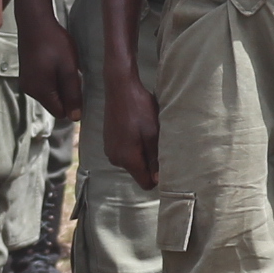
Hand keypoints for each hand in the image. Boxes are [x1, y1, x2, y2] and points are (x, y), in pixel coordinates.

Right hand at [21, 18, 82, 120]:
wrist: (34, 21)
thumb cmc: (53, 43)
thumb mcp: (68, 69)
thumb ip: (73, 94)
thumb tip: (75, 118)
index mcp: (40, 91)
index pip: (60, 113)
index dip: (72, 105)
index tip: (79, 87)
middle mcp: (29, 90)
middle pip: (54, 104)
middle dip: (65, 94)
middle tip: (72, 73)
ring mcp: (26, 82)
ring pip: (49, 94)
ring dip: (59, 85)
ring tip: (63, 66)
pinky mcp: (26, 73)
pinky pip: (42, 85)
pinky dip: (51, 78)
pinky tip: (55, 62)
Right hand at [102, 64, 159, 189]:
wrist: (120, 89)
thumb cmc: (140, 109)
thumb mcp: (153, 134)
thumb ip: (156, 159)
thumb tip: (158, 180)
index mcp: (127, 159)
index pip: (145, 183)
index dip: (157, 178)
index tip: (165, 163)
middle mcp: (115, 159)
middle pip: (138, 172)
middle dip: (149, 162)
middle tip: (157, 143)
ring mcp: (109, 150)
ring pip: (132, 161)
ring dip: (141, 152)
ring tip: (146, 133)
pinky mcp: (108, 141)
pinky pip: (124, 152)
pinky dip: (133, 145)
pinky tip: (136, 129)